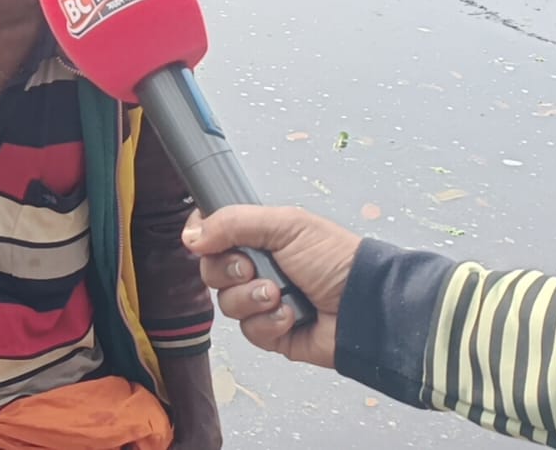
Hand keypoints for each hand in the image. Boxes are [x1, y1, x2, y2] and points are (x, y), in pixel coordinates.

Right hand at [180, 205, 361, 368]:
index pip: (213, 234)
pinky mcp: (271, 333)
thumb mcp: (286, 225)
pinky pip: (249, 331)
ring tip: (280, 294)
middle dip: (230, 271)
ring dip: (252, 299)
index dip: (204, 238)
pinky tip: (291, 316)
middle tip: (254, 268)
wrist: (365, 305)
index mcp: (260, 238)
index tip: (209, 240)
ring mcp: (263, 302)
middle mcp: (258, 268)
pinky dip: (269, 323)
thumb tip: (190, 235)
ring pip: (227, 304)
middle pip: (212, 271)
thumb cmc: (335, 259)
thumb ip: (233, 222)